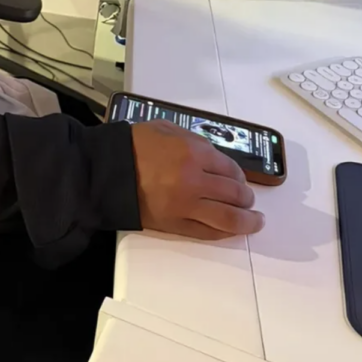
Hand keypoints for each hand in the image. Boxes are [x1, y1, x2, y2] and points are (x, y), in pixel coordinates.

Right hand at [131, 120, 264, 240]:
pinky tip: (233, 230)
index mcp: (193, 152)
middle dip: (246, 198)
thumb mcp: (167, 129)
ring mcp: (186, 205)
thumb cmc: (135, 145)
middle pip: (234, 193)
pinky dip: (224, 232)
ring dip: (247, 221)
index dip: (240, 176)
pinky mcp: (175, 224)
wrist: (107, 171)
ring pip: (228, 218)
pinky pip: (208, 232)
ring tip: (254, 221)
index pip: (230, 168)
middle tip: (247, 200)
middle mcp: (194, 180)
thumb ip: (195, 141)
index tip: (241, 180)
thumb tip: (215, 158)